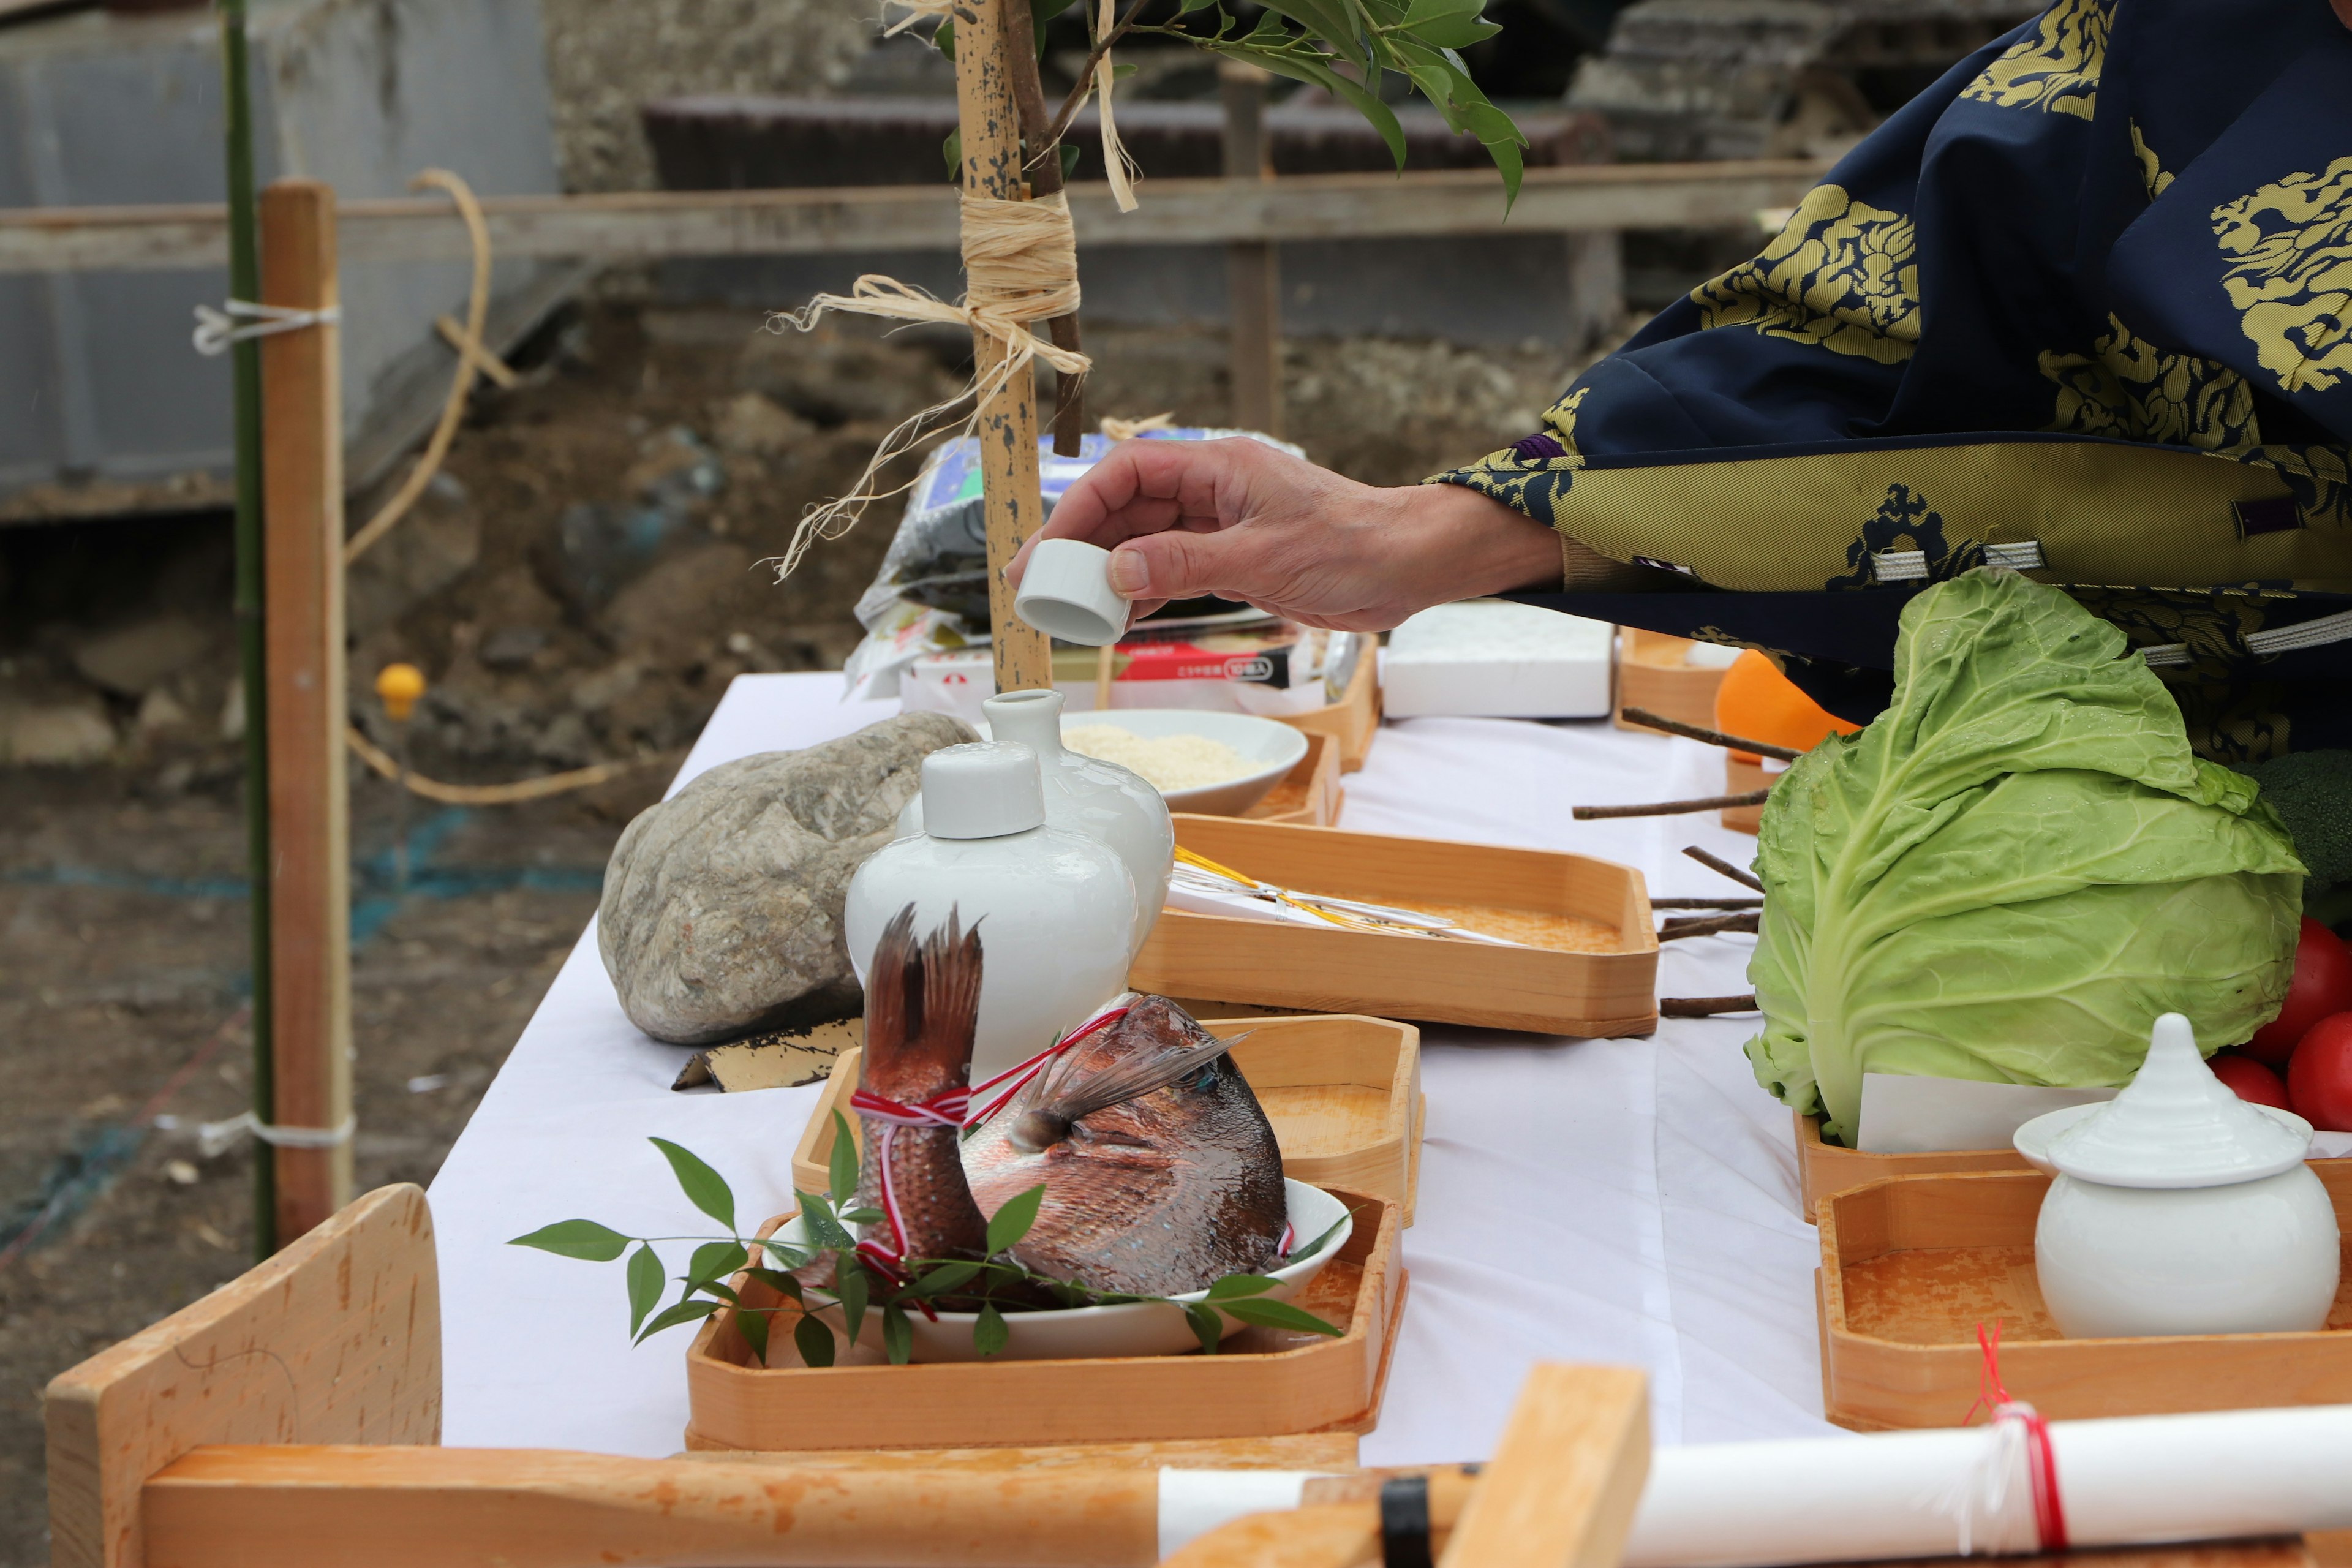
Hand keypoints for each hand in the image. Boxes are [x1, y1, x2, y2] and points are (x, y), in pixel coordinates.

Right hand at [1005, 437, 1561, 631]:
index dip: (1080, 508)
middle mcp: (1214, 492)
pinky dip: (1140, 592)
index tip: (1048, 548)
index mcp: (1219, 468)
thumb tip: (1116, 570)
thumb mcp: (1263, 558)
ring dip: (1103, 573)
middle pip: (1126, 509)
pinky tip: (1114, 617)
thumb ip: (1185, 564)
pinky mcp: (1235, 561)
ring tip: (1064, 608)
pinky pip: (1171, 571)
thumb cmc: (1353, 545)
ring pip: (1143, 543)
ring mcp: (1222, 527)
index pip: (1128, 474)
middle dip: (1077, 545)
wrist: (1409, 565)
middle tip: (1035, 585)